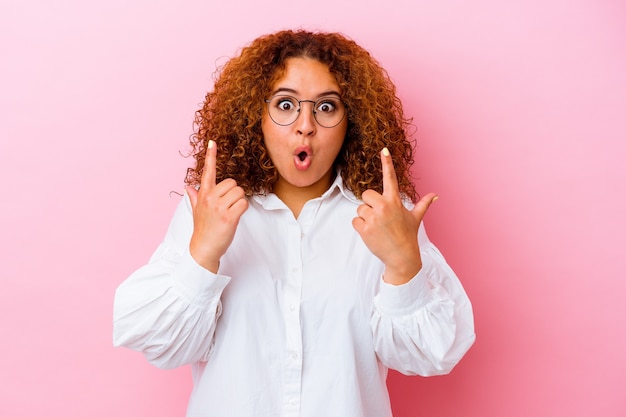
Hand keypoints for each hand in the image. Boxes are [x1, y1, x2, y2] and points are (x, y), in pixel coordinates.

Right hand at [185, 140, 248, 272]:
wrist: (203, 249)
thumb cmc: (202, 230)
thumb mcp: (196, 211)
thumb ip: (194, 197)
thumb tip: (188, 188)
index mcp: (203, 194)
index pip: (207, 171)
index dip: (211, 156)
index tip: (212, 142)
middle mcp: (210, 198)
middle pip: (233, 183)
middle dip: (235, 193)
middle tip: (229, 206)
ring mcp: (219, 207)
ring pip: (240, 193)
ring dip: (240, 202)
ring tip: (231, 213)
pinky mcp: (228, 217)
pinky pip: (244, 204)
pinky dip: (243, 210)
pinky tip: (235, 217)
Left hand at [352, 148, 437, 284]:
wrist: (401, 257)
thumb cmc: (408, 236)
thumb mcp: (415, 218)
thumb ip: (423, 204)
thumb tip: (435, 195)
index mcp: (395, 201)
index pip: (390, 178)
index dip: (387, 163)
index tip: (384, 149)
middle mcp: (384, 207)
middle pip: (366, 195)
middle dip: (370, 204)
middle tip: (379, 216)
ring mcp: (373, 218)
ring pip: (360, 209)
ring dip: (365, 217)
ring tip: (377, 227)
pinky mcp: (364, 229)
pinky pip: (355, 221)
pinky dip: (360, 227)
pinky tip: (371, 233)